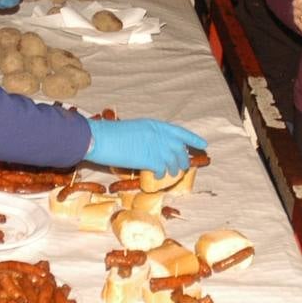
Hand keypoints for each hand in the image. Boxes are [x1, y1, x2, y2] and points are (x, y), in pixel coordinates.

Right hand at [84, 118, 207, 176]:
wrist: (98, 138)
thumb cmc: (110, 134)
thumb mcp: (135, 129)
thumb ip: (149, 137)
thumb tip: (157, 148)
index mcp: (155, 125)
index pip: (180, 132)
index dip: (193, 139)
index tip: (203, 144)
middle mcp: (159, 134)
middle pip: (179, 149)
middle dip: (183, 159)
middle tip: (183, 167)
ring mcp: (155, 147)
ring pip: (173, 161)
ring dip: (174, 169)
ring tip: (171, 174)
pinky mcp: (148, 159)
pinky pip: (161, 170)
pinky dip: (160, 175)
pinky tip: (156, 177)